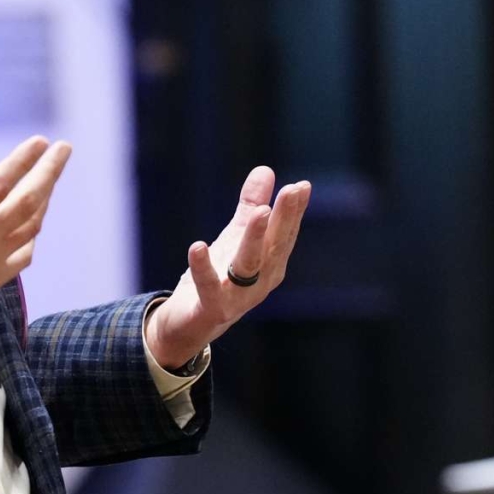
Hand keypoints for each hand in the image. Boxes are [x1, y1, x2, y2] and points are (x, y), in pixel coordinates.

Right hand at [0, 129, 68, 362]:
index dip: (22, 161)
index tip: (40, 141)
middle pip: (27, 202)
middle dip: (49, 172)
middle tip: (64, 149)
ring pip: (30, 227)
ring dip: (45, 200)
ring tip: (51, 178)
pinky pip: (24, 254)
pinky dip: (33, 233)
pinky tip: (34, 220)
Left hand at [143, 166, 311, 368]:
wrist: (191, 323)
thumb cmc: (220, 277)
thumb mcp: (236, 237)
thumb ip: (250, 205)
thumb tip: (265, 169)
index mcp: (270, 264)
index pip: (285, 234)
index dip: (294, 211)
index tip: (301, 185)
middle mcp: (261, 281)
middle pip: (274, 246)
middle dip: (284, 218)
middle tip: (292, 190)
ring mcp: (238, 297)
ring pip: (249, 264)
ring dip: (256, 238)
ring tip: (260, 211)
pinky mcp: (212, 308)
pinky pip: (208, 287)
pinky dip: (203, 268)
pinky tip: (197, 246)